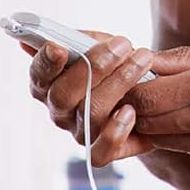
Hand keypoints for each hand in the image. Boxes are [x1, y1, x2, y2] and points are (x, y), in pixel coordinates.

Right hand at [22, 29, 156, 166]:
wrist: (151, 93)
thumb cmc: (117, 64)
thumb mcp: (100, 45)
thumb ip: (77, 40)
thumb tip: (41, 38)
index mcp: (51, 85)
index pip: (38, 77)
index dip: (45, 63)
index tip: (59, 47)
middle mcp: (60, 112)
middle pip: (63, 95)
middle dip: (94, 66)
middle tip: (122, 44)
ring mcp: (80, 132)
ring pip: (90, 113)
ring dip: (120, 82)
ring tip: (143, 60)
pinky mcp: (102, 150)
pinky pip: (100, 151)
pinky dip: (115, 131)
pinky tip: (131, 110)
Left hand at [126, 38, 189, 178]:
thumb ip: (184, 58)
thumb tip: (143, 60)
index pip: (147, 94)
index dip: (132, 88)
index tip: (133, 80)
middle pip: (148, 120)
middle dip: (139, 108)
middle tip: (142, 95)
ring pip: (163, 140)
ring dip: (159, 124)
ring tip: (173, 106)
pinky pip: (189, 151)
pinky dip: (187, 138)